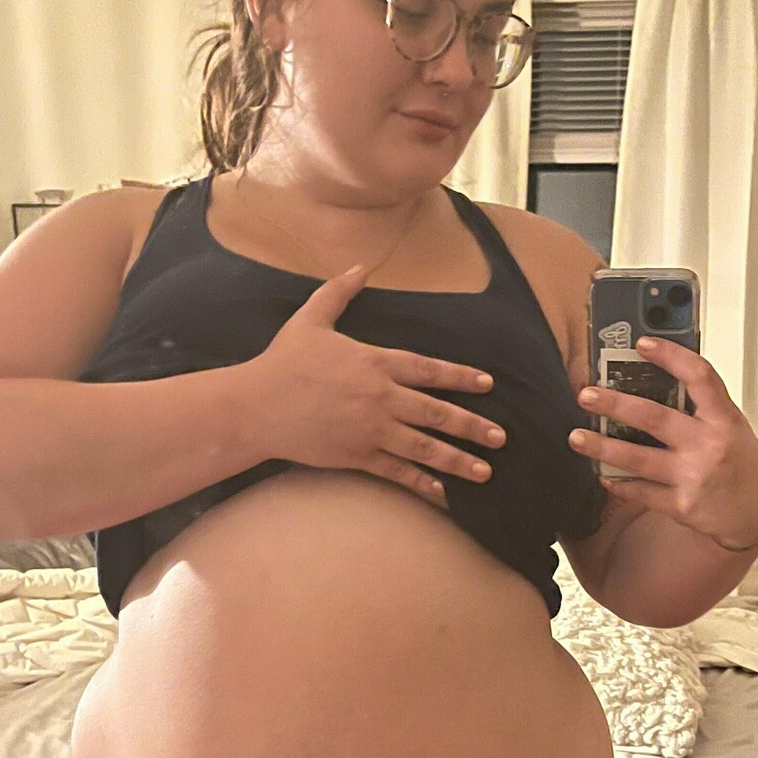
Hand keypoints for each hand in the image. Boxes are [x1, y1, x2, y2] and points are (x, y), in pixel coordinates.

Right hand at [250, 263, 505, 504]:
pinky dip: (421, 482)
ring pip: (424, 447)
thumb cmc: (283, 362)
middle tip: (501, 437)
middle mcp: (380, 397)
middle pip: (436, 413)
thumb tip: (361, 266)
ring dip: (457, 459)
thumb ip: (340, 292)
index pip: (429, 370)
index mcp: (375, 363)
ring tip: (485, 470)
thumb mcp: (312, 318)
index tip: (488, 384)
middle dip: (472, 425)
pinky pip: (396, 471)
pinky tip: (443, 492)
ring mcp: (370, 430)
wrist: (257, 406)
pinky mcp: (356, 455)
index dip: (461, 377)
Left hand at [568, 338, 757, 547]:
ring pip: (637, 459)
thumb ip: (700, 408)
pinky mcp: (681, 506)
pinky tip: (603, 476)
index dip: (671, 356)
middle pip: (654, 418)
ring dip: (602, 447)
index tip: (642, 344)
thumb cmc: (740, 464)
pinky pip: (641, 492)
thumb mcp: (731, 427)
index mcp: (723, 418)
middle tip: (586, 395)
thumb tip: (654, 383)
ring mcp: (693, 477)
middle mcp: (708, 444)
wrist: (755, 514)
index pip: (699, 377)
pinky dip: (619, 484)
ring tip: (577, 437)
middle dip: (615, 404)